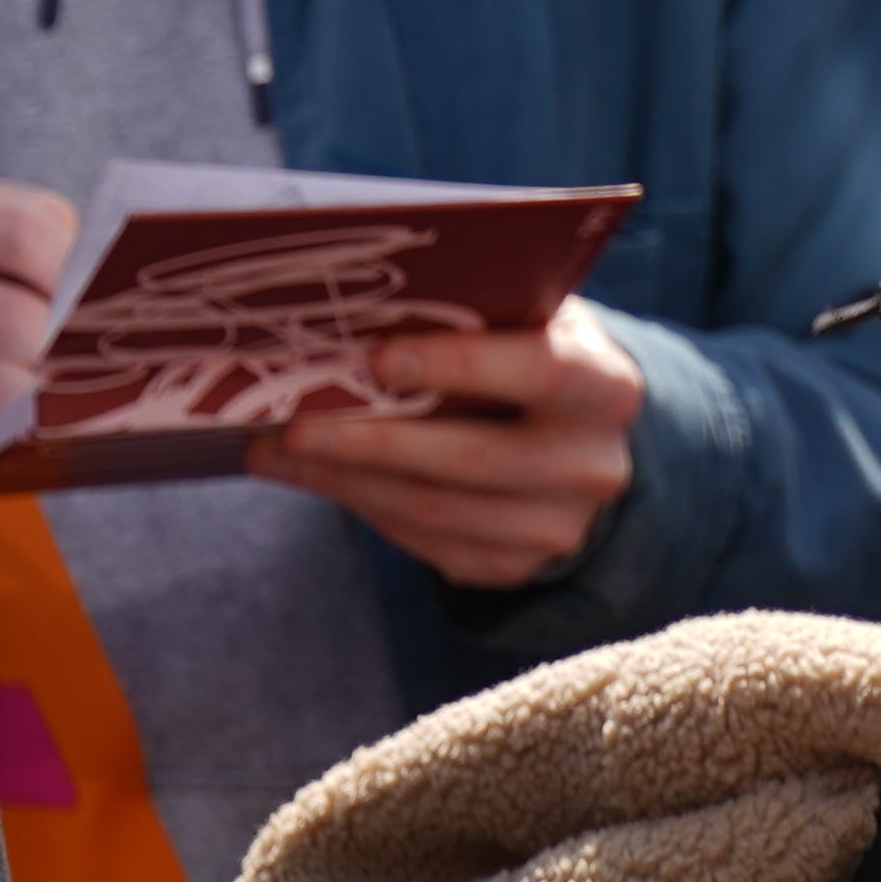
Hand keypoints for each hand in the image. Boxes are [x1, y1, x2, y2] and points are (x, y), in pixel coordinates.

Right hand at [0, 179, 78, 485]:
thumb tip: (118, 279)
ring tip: (69, 393)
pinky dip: (0, 435)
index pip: (18, 231)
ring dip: (41, 396)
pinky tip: (11, 424)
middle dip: (65, 346)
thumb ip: (40, 238)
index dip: (77, 268)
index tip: (104, 296)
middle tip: (96, 359)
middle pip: (11, 317)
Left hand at [246, 297, 647, 590]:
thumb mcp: (529, 320)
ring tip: (274, 447)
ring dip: (343, 478)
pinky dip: (357, 504)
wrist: (579, 438)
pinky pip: (420, 539)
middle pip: (471, 458)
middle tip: (292, 422)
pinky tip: (310, 475)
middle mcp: (592, 466)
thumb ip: (478, 314)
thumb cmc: (532, 351)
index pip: (539, 372)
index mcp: (605, 386)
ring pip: (433, 509)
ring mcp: (554, 529)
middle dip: (371, 440)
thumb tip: (360, 319)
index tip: (377, 357)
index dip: (460, 365)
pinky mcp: (510, 567)